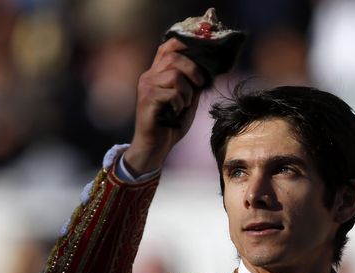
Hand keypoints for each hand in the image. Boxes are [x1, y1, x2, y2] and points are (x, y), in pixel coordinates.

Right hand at [124, 38, 204, 174]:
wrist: (155, 147)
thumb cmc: (170, 124)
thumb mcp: (187, 100)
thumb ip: (194, 84)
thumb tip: (209, 68)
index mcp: (157, 73)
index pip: (168, 46)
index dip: (184, 43)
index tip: (200, 52)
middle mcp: (149, 76)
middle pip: (174, 57)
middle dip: (193, 70)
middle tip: (200, 84)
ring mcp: (146, 86)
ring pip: (174, 75)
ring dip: (187, 91)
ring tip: (184, 105)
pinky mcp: (147, 99)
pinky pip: (172, 92)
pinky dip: (180, 103)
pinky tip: (176, 112)